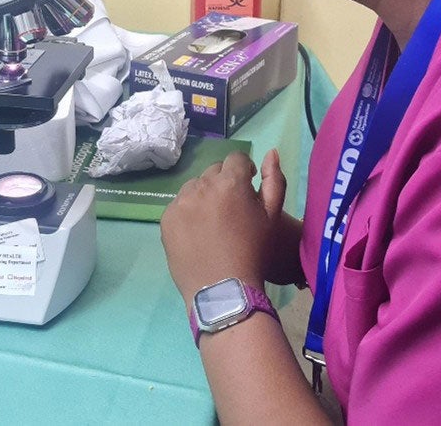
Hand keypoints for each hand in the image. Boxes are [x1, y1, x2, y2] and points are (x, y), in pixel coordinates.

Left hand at [161, 149, 287, 303]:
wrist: (223, 289)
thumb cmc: (254, 252)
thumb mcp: (273, 216)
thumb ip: (274, 179)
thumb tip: (270, 152)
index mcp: (230, 183)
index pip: (236, 159)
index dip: (245, 171)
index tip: (248, 189)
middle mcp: (202, 186)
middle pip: (214, 171)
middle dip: (224, 183)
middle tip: (231, 209)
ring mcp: (181, 202)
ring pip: (194, 186)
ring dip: (204, 195)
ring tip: (213, 221)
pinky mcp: (166, 218)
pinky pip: (179, 205)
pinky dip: (188, 212)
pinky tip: (198, 232)